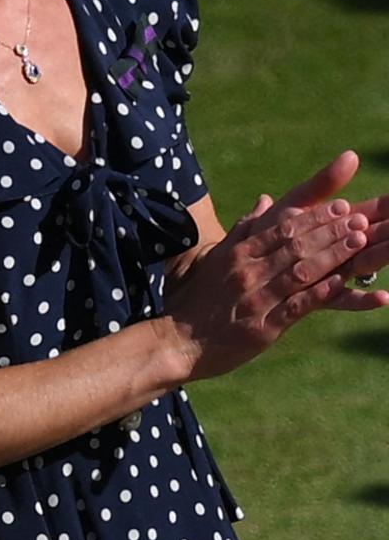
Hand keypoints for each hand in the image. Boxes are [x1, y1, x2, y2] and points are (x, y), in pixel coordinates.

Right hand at [163, 151, 388, 381]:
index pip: (282, 228)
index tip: (341, 207)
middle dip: (331, 231)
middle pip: (296, 245)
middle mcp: (248, 271)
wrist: (179, 340)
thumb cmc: (199, 299)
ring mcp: (256, 298)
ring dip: (332, 256)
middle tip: (360, 220)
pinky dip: (319, 293)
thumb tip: (265, 199)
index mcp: (238, 252)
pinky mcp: (262, 327)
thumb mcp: (217, 257)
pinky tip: (340, 283)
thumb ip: (244, 229)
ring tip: (359, 244)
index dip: (315, 217)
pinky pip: (295, 306)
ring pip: (300, 271)